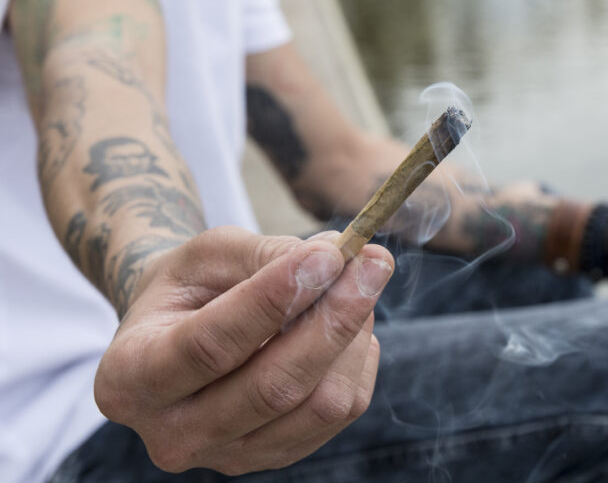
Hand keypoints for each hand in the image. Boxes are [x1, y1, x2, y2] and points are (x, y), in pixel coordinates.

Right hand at [93, 226, 394, 473]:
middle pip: (273, 386)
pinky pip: (340, 412)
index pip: (211, 345)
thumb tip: (335, 257)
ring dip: (354, 335)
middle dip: (334, 318)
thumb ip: (263, 253)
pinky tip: (347, 324)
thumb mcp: (208, 254)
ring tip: (357, 283)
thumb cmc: (191, 286)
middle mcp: (172, 433)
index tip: (328, 255)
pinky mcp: (276, 457)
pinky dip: (357, 359)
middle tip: (374, 262)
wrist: (181, 331)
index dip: (274, 299)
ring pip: (318, 404)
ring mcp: (226, 457)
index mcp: (130, 377)